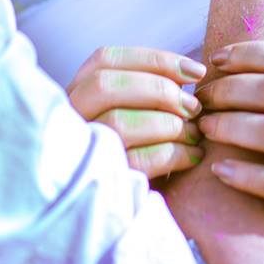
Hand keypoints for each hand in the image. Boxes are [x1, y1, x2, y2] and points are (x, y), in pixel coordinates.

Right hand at [67, 45, 205, 178]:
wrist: (107, 204)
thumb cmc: (131, 145)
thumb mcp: (128, 110)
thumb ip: (146, 87)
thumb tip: (190, 73)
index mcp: (74, 91)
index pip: (105, 59)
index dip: (154, 60)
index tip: (195, 70)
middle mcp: (68, 117)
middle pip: (106, 85)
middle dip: (159, 90)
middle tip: (194, 105)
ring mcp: (78, 150)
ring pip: (120, 122)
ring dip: (168, 123)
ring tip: (195, 131)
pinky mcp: (99, 182)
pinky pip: (139, 161)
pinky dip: (173, 154)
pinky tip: (193, 155)